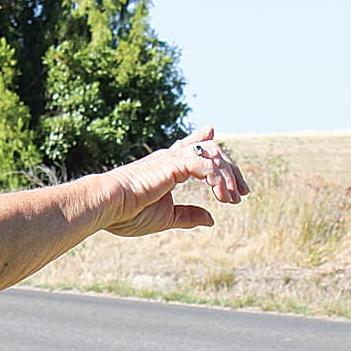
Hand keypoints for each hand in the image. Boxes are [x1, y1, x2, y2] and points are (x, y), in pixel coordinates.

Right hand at [102, 127, 251, 237]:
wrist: (107, 205)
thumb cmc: (126, 213)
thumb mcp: (166, 216)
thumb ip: (188, 215)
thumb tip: (211, 219)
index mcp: (164, 167)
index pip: (187, 147)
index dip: (201, 138)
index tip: (212, 131)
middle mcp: (169, 158)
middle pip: (209, 150)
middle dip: (230, 168)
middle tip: (243, 192)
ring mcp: (172, 158)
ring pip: (212, 154)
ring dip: (228, 175)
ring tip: (234, 199)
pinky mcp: (174, 163)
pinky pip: (206, 165)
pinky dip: (218, 179)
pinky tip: (222, 196)